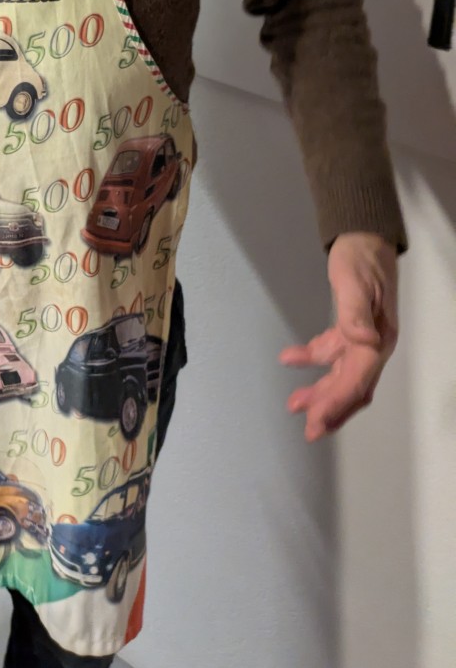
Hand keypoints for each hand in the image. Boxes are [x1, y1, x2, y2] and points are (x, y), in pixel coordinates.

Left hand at [280, 232, 397, 441]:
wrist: (366, 236)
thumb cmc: (362, 257)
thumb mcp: (356, 281)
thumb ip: (356, 312)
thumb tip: (362, 340)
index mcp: (377, 338)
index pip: (357, 380)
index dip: (336, 404)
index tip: (316, 421)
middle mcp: (372, 343)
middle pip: (352, 385)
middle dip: (330, 409)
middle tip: (308, 430)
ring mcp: (362, 337)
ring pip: (342, 373)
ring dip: (321, 390)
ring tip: (295, 403)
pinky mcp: (350, 326)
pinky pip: (332, 351)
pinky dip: (313, 358)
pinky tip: (291, 359)